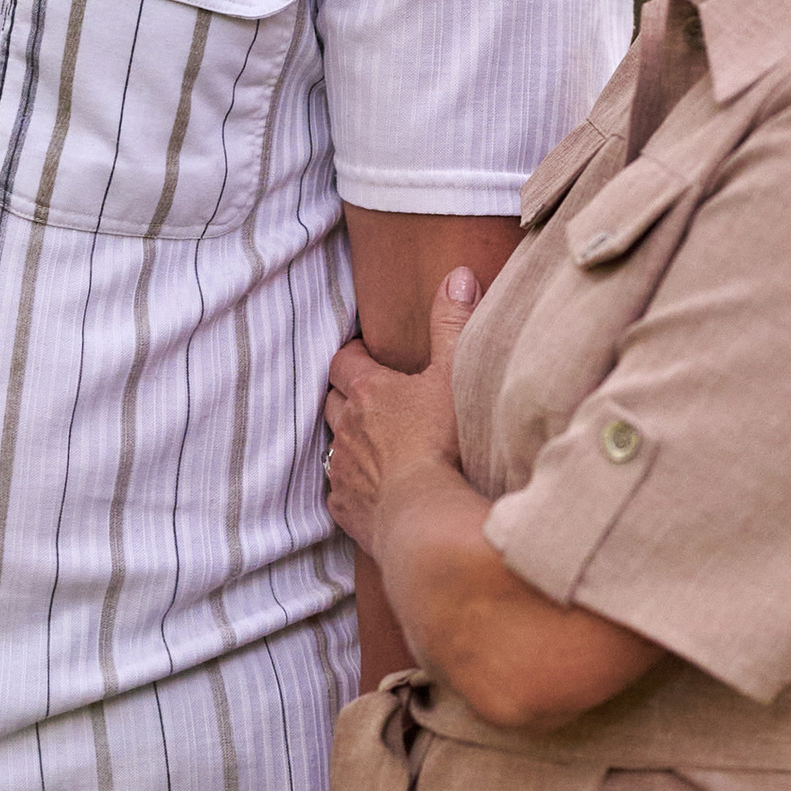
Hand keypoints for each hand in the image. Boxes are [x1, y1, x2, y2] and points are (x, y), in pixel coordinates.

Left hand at [323, 270, 478, 560]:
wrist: (425, 516)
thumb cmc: (442, 442)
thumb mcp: (455, 373)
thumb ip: (454, 322)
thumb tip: (457, 274)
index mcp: (369, 392)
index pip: (345, 361)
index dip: (355, 355)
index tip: (368, 354)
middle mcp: (346, 428)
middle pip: (334, 401)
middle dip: (347, 396)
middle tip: (371, 396)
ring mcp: (343, 471)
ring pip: (333, 445)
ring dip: (349, 440)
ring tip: (373, 442)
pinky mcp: (346, 509)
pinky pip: (340, 492)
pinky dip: (353, 486)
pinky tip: (372, 491)